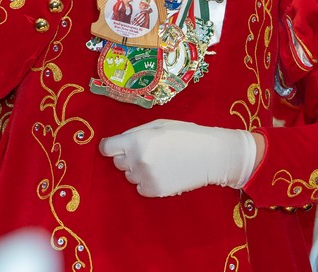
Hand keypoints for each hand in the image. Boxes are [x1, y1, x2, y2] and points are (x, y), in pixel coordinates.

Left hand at [99, 118, 258, 196]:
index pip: (107, 148)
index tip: (116, 146)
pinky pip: (139, 187)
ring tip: (159, 162)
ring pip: (128, 175)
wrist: (210, 155)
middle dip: (127, 156)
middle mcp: (137, 160)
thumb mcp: (158, 125)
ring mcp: (145, 178)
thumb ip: (134, 133)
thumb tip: (115, 143)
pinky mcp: (154, 191)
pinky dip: (146, 182)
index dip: (111, 146)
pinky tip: (162, 173)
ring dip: (137, 169)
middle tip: (148, 151)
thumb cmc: (185, 134)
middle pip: (117, 162)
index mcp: (137, 140)